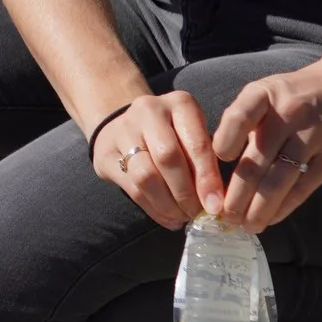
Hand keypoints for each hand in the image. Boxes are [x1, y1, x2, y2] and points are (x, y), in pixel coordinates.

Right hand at [91, 92, 225, 229]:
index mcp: (180, 103)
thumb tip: (216, 203)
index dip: (207, 178)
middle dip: (186, 193)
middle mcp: (149, 110)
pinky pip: (132, 188)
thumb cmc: (173, 134)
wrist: (125, 124)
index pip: (196, 143)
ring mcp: (123, 130)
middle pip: (168, 158)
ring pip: (146, 175)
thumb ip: (206, 162)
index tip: (216, 205)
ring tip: (182, 217)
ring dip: (168, 204)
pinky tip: (167, 218)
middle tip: (198, 213)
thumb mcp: (194, 135)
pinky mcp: (105, 153)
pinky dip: (153, 209)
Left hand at [212, 61, 321, 231]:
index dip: (223, 144)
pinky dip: (284, 207)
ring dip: (259, 208)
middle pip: (256, 162)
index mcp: (264, 94)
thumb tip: (215, 161)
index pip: (238, 118)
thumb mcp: (268, 92)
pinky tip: (271, 218)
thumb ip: (245, 121)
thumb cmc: (300, 93)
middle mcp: (288, 113)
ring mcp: (313, 135)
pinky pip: (303, 187)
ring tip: (246, 225)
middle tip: (224, 217)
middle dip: (236, 195)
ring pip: (279, 180)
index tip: (212, 169)